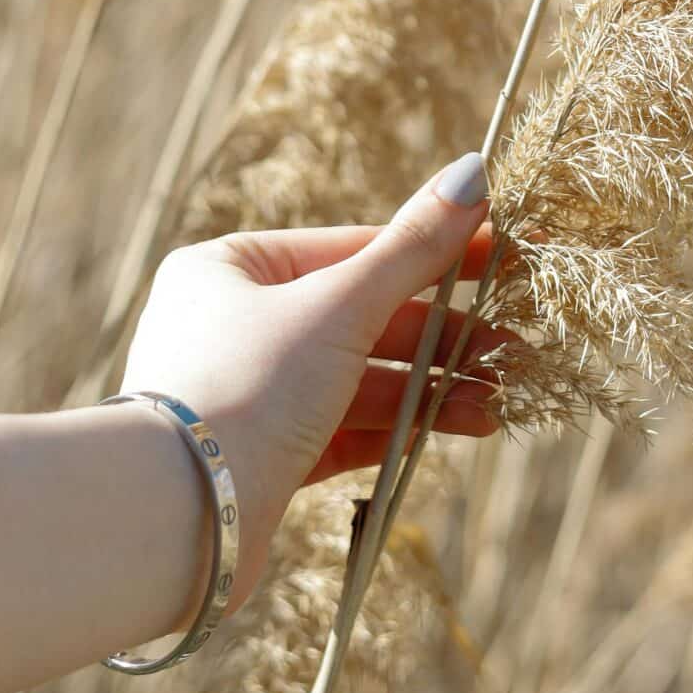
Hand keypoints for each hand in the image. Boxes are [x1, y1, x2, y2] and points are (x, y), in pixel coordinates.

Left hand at [121, 153, 497, 608]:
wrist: (175, 521)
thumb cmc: (247, 387)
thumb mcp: (340, 307)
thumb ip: (413, 249)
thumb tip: (474, 171)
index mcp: (234, 268)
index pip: (357, 248)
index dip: (439, 252)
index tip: (510, 254)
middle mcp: (236, 325)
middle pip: (365, 318)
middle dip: (445, 338)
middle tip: (518, 346)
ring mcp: (250, 395)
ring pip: (360, 379)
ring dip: (432, 390)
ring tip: (500, 403)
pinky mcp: (264, 458)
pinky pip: (343, 430)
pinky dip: (398, 429)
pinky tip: (454, 428)